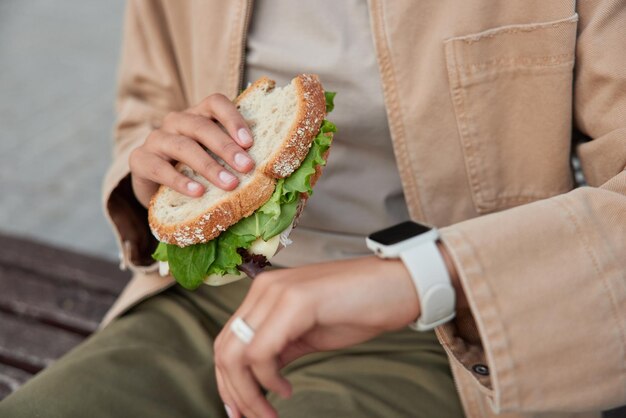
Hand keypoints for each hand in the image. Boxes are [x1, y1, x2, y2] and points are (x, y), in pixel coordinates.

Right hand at [129, 94, 254, 207]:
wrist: (156, 190)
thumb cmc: (194, 171)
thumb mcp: (214, 159)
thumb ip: (234, 156)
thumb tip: (270, 169)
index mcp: (198, 115)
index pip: (215, 103)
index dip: (233, 118)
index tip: (250, 142)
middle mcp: (176, 122)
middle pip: (201, 126)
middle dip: (226, 147)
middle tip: (247, 167)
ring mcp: (156, 139)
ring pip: (183, 146)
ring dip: (209, 166)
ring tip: (229, 184)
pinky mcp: (140, 160)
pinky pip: (159, 168)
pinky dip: (180, 181)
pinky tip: (198, 192)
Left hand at [213, 256, 419, 417]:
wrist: (400, 284)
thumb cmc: (360, 307)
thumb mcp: (308, 331)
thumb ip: (279, 347)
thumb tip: (257, 378)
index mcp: (265, 294)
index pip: (227, 341)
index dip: (227, 381)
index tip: (239, 411)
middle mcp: (265, 289)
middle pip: (225, 349)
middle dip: (233, 392)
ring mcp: (279, 293)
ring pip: (237, 354)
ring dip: (247, 393)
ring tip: (267, 414)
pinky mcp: (297, 302)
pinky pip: (261, 352)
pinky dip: (267, 380)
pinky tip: (286, 390)